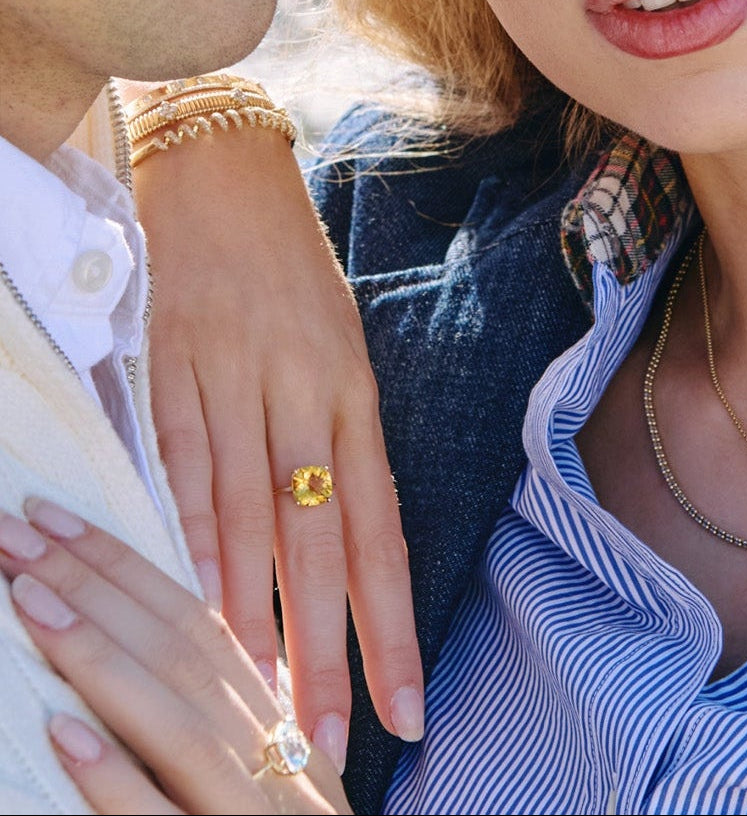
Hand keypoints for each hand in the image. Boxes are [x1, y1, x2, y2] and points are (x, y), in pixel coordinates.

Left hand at [0, 498, 349, 813]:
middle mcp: (275, 759)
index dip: (128, 567)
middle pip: (183, 654)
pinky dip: (119, 782)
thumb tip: (145, 647)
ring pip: (177, 722)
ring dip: (99, 658)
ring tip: (29, 601)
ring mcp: (255, 815)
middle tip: (19, 530)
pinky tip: (65, 739)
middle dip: (98, 585)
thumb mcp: (271, 786)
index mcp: (281, 729)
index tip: (60, 522)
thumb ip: (219, 723)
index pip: (199, 626)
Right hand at [131, 125, 422, 769]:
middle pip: (322, 538)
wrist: (228, 177)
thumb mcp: (341, 351)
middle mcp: (308, 394)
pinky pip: (185, 462)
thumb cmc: (294, 275)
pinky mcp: (176, 366)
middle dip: (328, 643)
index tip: (404, 704)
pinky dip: (192, 533)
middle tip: (328, 734)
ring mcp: (239, 380)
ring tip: (264, 693)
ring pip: (252, 513)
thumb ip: (338, 442)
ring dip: (256, 608)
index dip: (393, 622)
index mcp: (357, 395)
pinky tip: (197, 599)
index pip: (383, 529)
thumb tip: (339, 540)